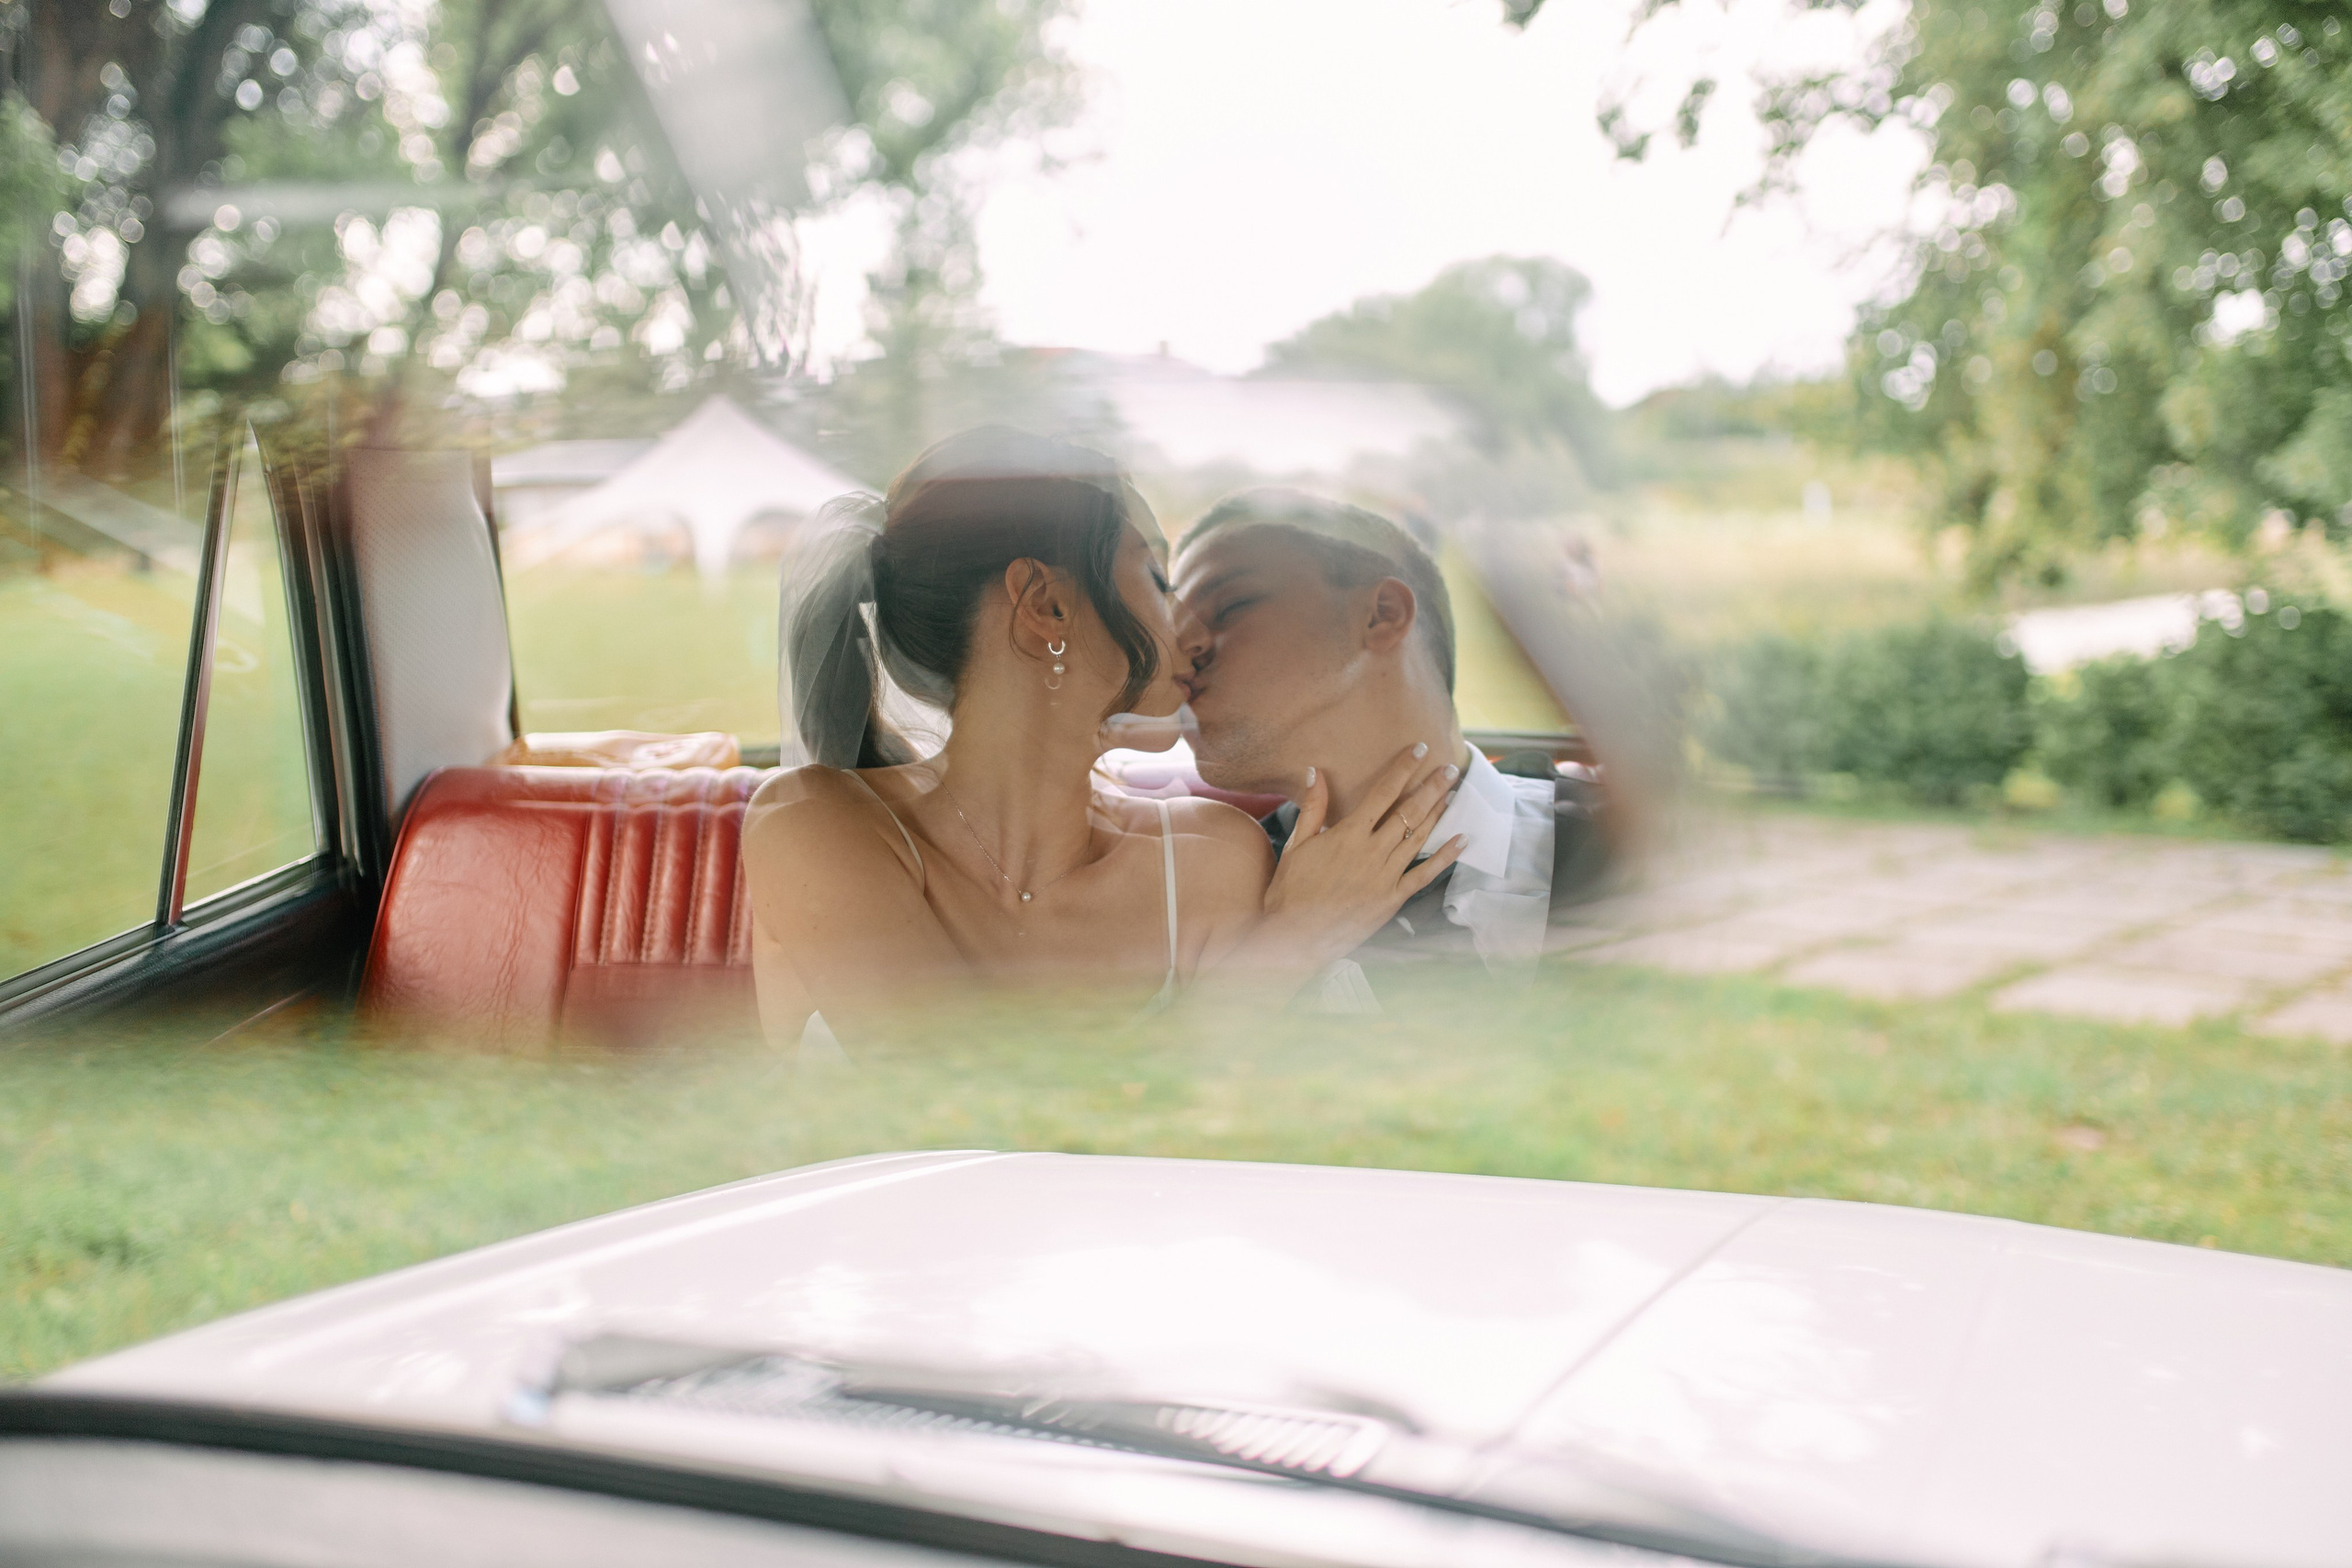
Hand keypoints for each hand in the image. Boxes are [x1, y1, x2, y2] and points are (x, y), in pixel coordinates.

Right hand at [1258, 742, 1467, 966]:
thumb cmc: (1291, 891)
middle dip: (1431, 787)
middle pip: (1408, 811)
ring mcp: (1385, 876)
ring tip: (1452, 793)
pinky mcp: (1392, 899)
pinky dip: (1444, 856)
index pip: (1382, 793)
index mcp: (1348, 834)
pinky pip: (1424, 874)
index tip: (1419, 750)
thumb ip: (1313, 808)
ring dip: (1438, 813)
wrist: (1295, 937)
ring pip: (1419, 837)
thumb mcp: (1297, 845)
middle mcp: (1371, 851)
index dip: (1403, 769)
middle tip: (1449, 768)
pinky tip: (1461, 840)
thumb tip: (1316, 772)